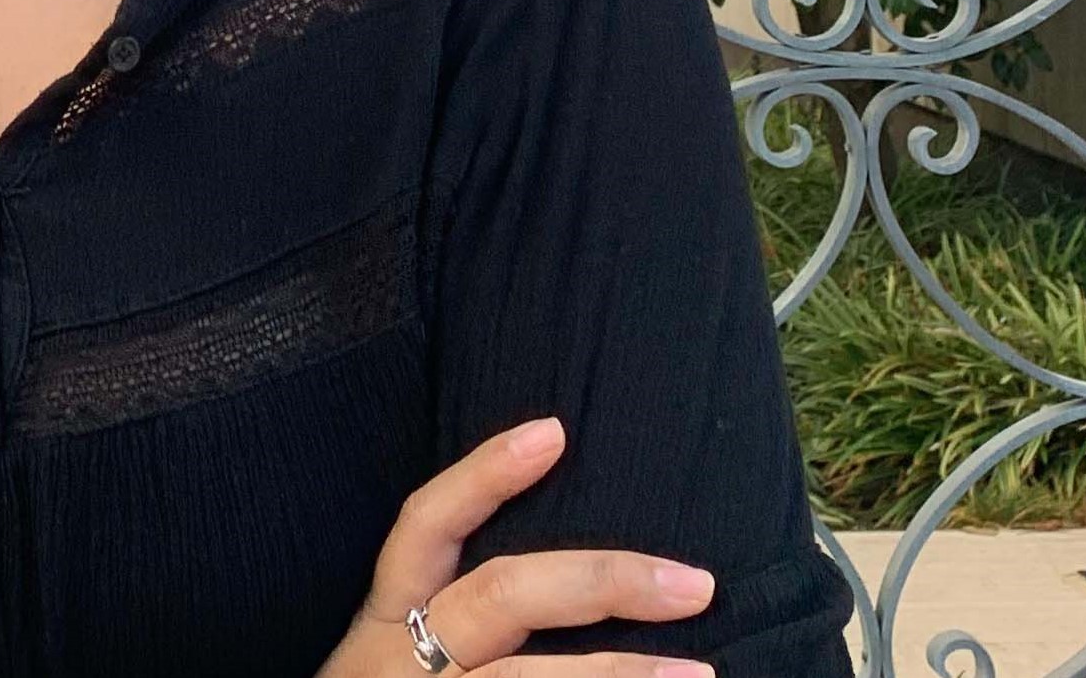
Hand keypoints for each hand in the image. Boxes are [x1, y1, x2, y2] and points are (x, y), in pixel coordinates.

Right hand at [316, 417, 718, 677]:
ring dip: (622, 675)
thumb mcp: (388, 660)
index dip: (485, 474)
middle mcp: (400, 658)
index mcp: (384, 620)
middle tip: (694, 582)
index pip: (426, 524)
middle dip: (602, 581)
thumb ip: (457, 621)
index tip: (555, 431)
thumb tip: (565, 577)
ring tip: (701, 673)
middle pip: (503, 596)